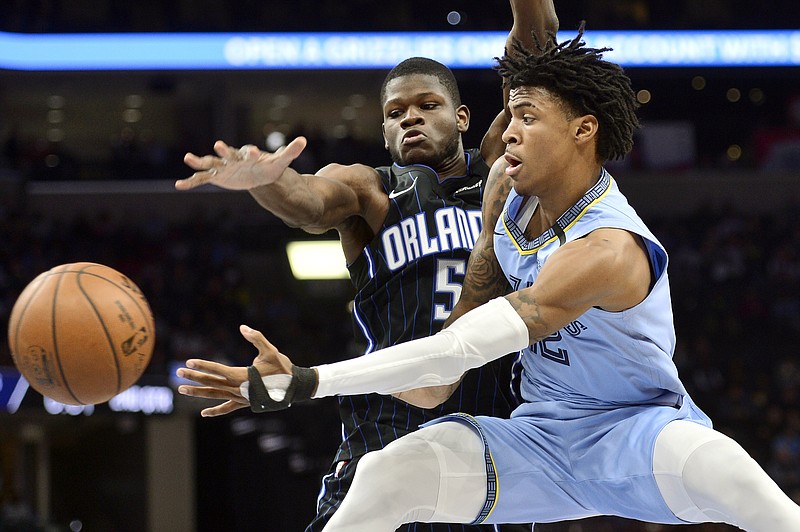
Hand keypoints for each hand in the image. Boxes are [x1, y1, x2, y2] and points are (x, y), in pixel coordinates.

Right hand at [175, 136, 307, 190]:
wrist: (257, 174)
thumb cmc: (269, 167)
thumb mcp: (281, 162)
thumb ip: (290, 151)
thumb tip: (304, 139)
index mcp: (249, 154)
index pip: (250, 152)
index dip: (252, 153)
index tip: (255, 153)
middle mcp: (233, 158)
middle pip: (228, 154)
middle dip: (224, 151)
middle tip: (219, 145)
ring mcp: (223, 167)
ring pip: (210, 163)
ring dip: (200, 162)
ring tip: (188, 158)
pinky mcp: (216, 176)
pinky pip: (201, 179)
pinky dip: (191, 182)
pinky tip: (178, 186)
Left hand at [176, 324, 293, 416]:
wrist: (294, 387)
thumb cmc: (283, 367)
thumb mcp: (271, 350)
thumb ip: (257, 338)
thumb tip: (243, 327)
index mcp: (242, 376)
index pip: (217, 370)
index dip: (203, 366)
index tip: (189, 362)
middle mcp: (238, 388)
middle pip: (212, 382)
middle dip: (194, 377)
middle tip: (178, 373)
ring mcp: (240, 397)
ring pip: (215, 395)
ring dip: (198, 392)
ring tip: (182, 389)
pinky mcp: (245, 403)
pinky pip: (227, 408)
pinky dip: (215, 411)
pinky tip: (204, 413)